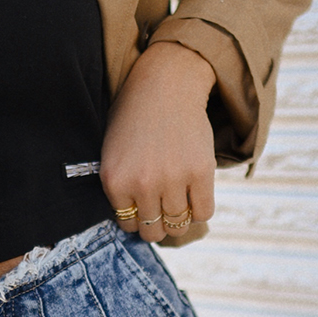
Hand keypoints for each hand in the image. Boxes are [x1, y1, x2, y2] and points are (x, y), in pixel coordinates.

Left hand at [99, 39, 216, 245]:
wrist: (165, 86)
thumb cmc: (136, 118)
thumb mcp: (114, 154)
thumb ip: (122, 188)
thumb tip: (138, 224)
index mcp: (115, 181)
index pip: (127, 225)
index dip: (137, 218)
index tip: (144, 208)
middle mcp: (142, 184)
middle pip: (153, 230)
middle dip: (157, 224)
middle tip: (161, 210)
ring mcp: (173, 179)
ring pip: (178, 225)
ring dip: (178, 220)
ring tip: (177, 204)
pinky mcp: (201, 172)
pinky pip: (203, 213)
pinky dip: (199, 211)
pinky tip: (194, 197)